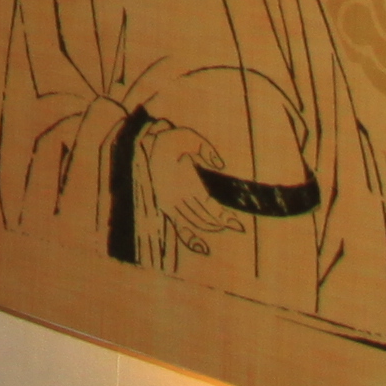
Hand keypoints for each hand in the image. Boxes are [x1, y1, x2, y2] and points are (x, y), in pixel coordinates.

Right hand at [124, 113, 233, 266]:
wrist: (147, 146)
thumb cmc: (172, 141)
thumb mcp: (190, 137)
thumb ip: (207, 150)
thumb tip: (220, 166)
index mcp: (182, 180)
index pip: (207, 205)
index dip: (223, 217)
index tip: (237, 225)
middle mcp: (175, 196)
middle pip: (203, 217)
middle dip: (221, 223)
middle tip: (236, 225)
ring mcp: (169, 204)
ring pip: (195, 223)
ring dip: (211, 227)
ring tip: (224, 225)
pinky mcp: (166, 208)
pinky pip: (179, 228)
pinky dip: (191, 240)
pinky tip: (204, 249)